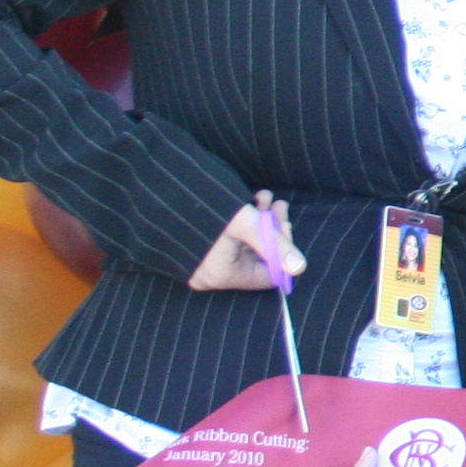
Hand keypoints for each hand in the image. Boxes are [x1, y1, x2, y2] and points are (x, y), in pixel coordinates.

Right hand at [186, 193, 301, 292]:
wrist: (165, 191)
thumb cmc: (204, 210)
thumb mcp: (245, 224)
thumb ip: (275, 244)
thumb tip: (300, 267)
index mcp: (223, 275)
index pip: (268, 275)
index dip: (282, 252)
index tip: (284, 226)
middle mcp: (214, 273)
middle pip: (260, 257)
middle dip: (273, 229)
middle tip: (277, 206)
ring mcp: (208, 260)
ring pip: (249, 243)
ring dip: (263, 220)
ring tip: (265, 197)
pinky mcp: (204, 246)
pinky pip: (234, 238)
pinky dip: (247, 220)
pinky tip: (253, 199)